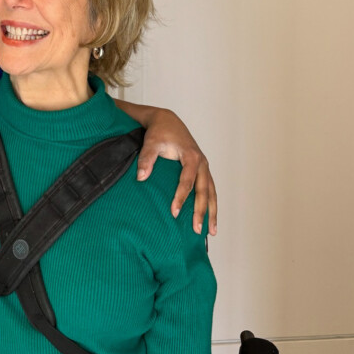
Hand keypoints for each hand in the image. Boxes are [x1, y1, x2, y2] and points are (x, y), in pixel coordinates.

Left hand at [135, 108, 216, 235]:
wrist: (168, 121)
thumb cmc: (159, 132)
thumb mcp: (151, 142)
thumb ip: (147, 159)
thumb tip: (141, 177)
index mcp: (191, 157)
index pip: (187, 182)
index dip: (181, 198)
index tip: (174, 214)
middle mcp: (202, 163)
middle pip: (204, 191)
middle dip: (201, 211)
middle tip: (197, 230)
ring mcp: (204, 167)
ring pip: (211, 192)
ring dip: (212, 212)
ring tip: (211, 232)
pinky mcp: (202, 170)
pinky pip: (209, 189)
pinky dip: (211, 204)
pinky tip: (209, 218)